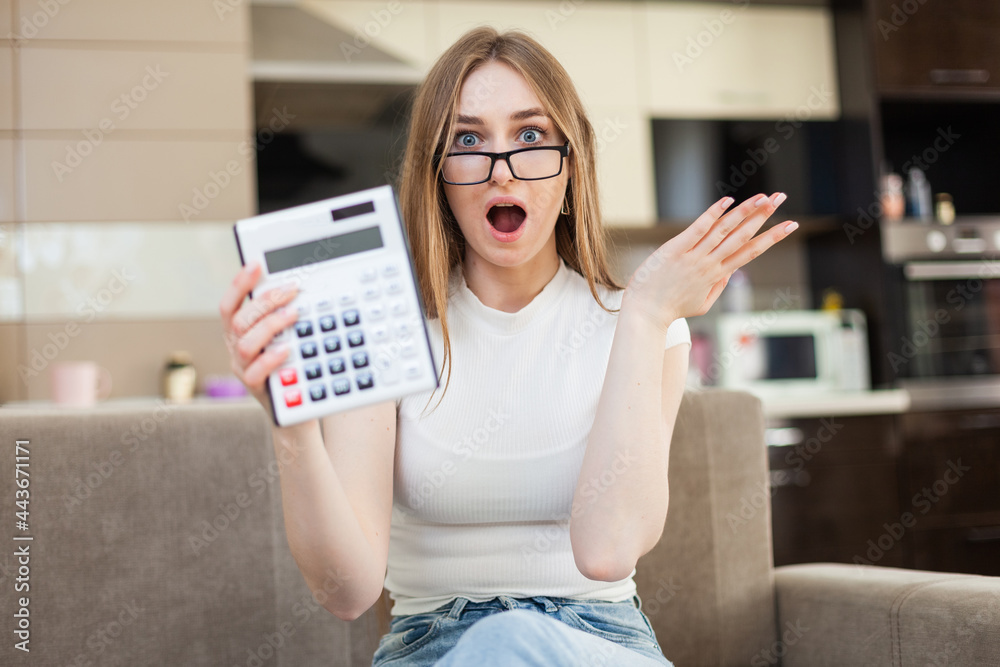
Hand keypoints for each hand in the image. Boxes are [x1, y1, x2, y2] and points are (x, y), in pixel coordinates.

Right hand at [218, 262, 300, 410]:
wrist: (295, 408)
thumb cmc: (291, 365)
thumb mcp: (286, 336)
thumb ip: (284, 316)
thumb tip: (299, 287)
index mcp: (238, 333)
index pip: (229, 305)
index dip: (239, 284)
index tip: (255, 265)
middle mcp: (236, 349)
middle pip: (239, 320)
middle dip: (265, 301)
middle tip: (291, 290)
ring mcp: (243, 368)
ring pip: (246, 343)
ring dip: (270, 325)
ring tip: (293, 315)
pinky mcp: (254, 388)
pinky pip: (255, 372)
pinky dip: (271, 358)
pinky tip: (287, 349)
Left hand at [623, 192, 797, 330]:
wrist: (645, 313)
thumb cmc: (671, 308)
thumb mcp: (701, 303)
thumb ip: (719, 286)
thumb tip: (731, 269)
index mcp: (717, 276)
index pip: (751, 252)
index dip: (772, 237)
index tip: (791, 224)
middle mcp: (709, 264)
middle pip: (743, 236)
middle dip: (764, 216)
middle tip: (781, 197)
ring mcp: (693, 256)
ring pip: (725, 230)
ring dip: (745, 211)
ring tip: (763, 196)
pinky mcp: (675, 249)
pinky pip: (698, 229)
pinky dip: (713, 214)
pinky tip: (727, 200)